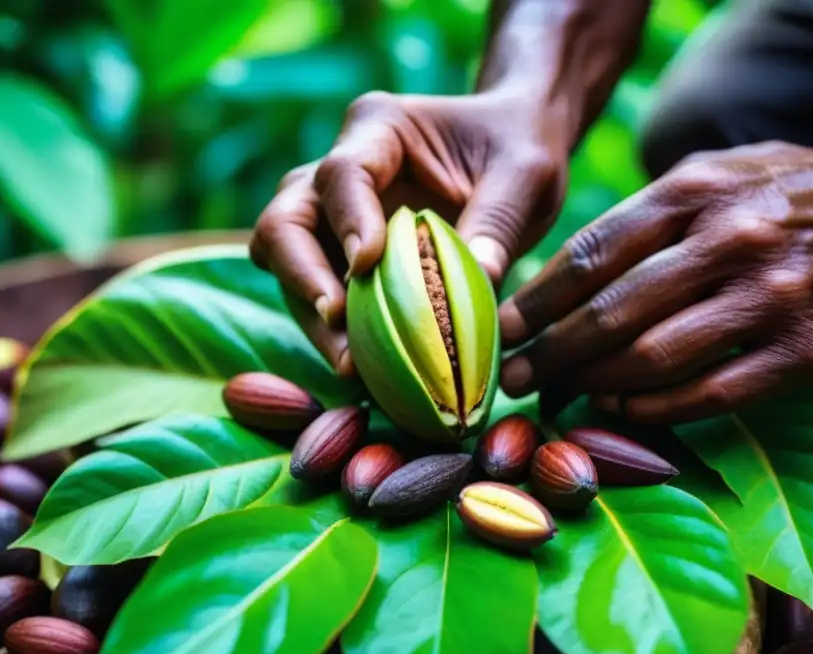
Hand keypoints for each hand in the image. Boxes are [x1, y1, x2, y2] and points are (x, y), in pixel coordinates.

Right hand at [250, 90, 567, 373]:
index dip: (348, 220)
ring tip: (353, 365)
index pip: (342, 173)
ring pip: (288, 264)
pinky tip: (366, 366)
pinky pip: (318, 293)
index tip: (366, 264)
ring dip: (314, 316)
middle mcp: (341, 169)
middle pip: (286, 222)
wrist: (514, 148)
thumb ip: (499, 223)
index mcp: (380, 129)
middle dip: (303, 277)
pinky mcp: (341, 253)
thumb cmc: (518, 148)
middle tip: (339, 325)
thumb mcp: (526, 176)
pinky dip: (335, 329)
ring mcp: (333, 214)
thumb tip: (482, 282)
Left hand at [498, 140, 812, 422]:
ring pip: (654, 358)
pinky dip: (656, 409)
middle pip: (610, 313)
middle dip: (550, 353)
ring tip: (560, 396)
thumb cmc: (785, 193)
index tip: (500, 330)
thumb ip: (645, 215)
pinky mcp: (801, 354)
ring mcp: (766, 302)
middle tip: (514, 378)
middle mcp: (726, 244)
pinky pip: (711, 393)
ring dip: (593, 384)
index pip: (591, 255)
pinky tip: (622, 411)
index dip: (536, 301)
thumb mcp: (712, 173)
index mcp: (694, 194)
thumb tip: (567, 273)